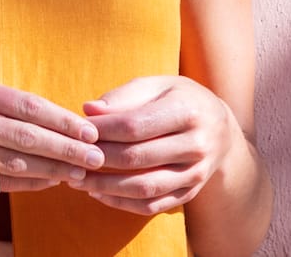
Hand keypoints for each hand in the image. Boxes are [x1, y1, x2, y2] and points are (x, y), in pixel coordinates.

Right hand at [0, 74, 104, 193]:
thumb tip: (50, 118)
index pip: (25, 105)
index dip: (61, 120)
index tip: (90, 132)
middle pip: (25, 134)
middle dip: (65, 148)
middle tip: (96, 158)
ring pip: (13, 162)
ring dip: (51, 170)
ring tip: (79, 175)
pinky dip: (26, 184)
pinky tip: (47, 184)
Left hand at [79, 76, 238, 215]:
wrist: (220, 127)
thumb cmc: (178, 99)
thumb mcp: (156, 85)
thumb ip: (123, 97)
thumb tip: (89, 110)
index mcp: (186, 111)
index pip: (134, 126)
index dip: (101, 130)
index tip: (76, 130)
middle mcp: (196, 145)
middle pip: (137, 158)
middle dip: (98, 159)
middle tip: (70, 157)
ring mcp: (197, 173)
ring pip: (145, 187)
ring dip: (106, 187)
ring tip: (77, 180)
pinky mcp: (192, 192)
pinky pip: (154, 205)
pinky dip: (123, 203)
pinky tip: (99, 194)